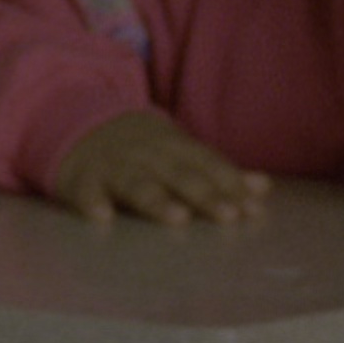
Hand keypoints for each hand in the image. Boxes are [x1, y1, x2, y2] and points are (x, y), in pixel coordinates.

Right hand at [51, 110, 271, 227]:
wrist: (80, 125)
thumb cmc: (142, 151)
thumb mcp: (179, 153)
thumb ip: (218, 172)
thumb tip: (264, 188)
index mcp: (174, 148)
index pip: (207, 164)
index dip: (231, 185)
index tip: (253, 210)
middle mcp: (147, 155)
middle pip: (179, 175)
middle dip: (205, 194)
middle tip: (229, 216)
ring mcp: (113, 165)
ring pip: (137, 183)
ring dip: (157, 200)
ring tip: (178, 217)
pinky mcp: (81, 179)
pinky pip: (86, 191)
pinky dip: (93, 202)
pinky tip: (102, 217)